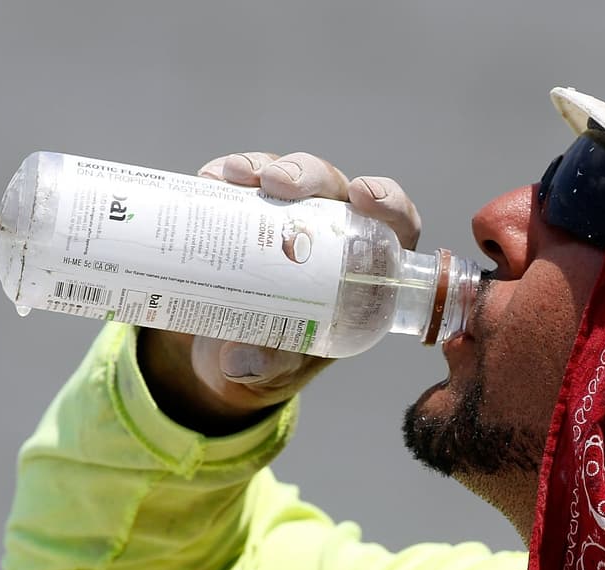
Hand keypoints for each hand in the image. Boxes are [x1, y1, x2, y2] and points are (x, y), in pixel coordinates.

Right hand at [138, 151, 421, 435]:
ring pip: (289, 175)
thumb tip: (240, 362)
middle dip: (308, 175)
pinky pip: (245, 182)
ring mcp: (290, 216)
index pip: (393, 224)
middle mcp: (333, 233)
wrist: (225, 351)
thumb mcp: (274, 369)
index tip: (362, 194)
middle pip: (334, 188)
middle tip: (276, 184)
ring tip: (235, 176)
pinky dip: (227, 175)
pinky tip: (211, 177)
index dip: (387, 201)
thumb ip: (267, 365)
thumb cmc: (274, 359)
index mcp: (363, 269)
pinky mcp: (250, 210)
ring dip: (265, 166)